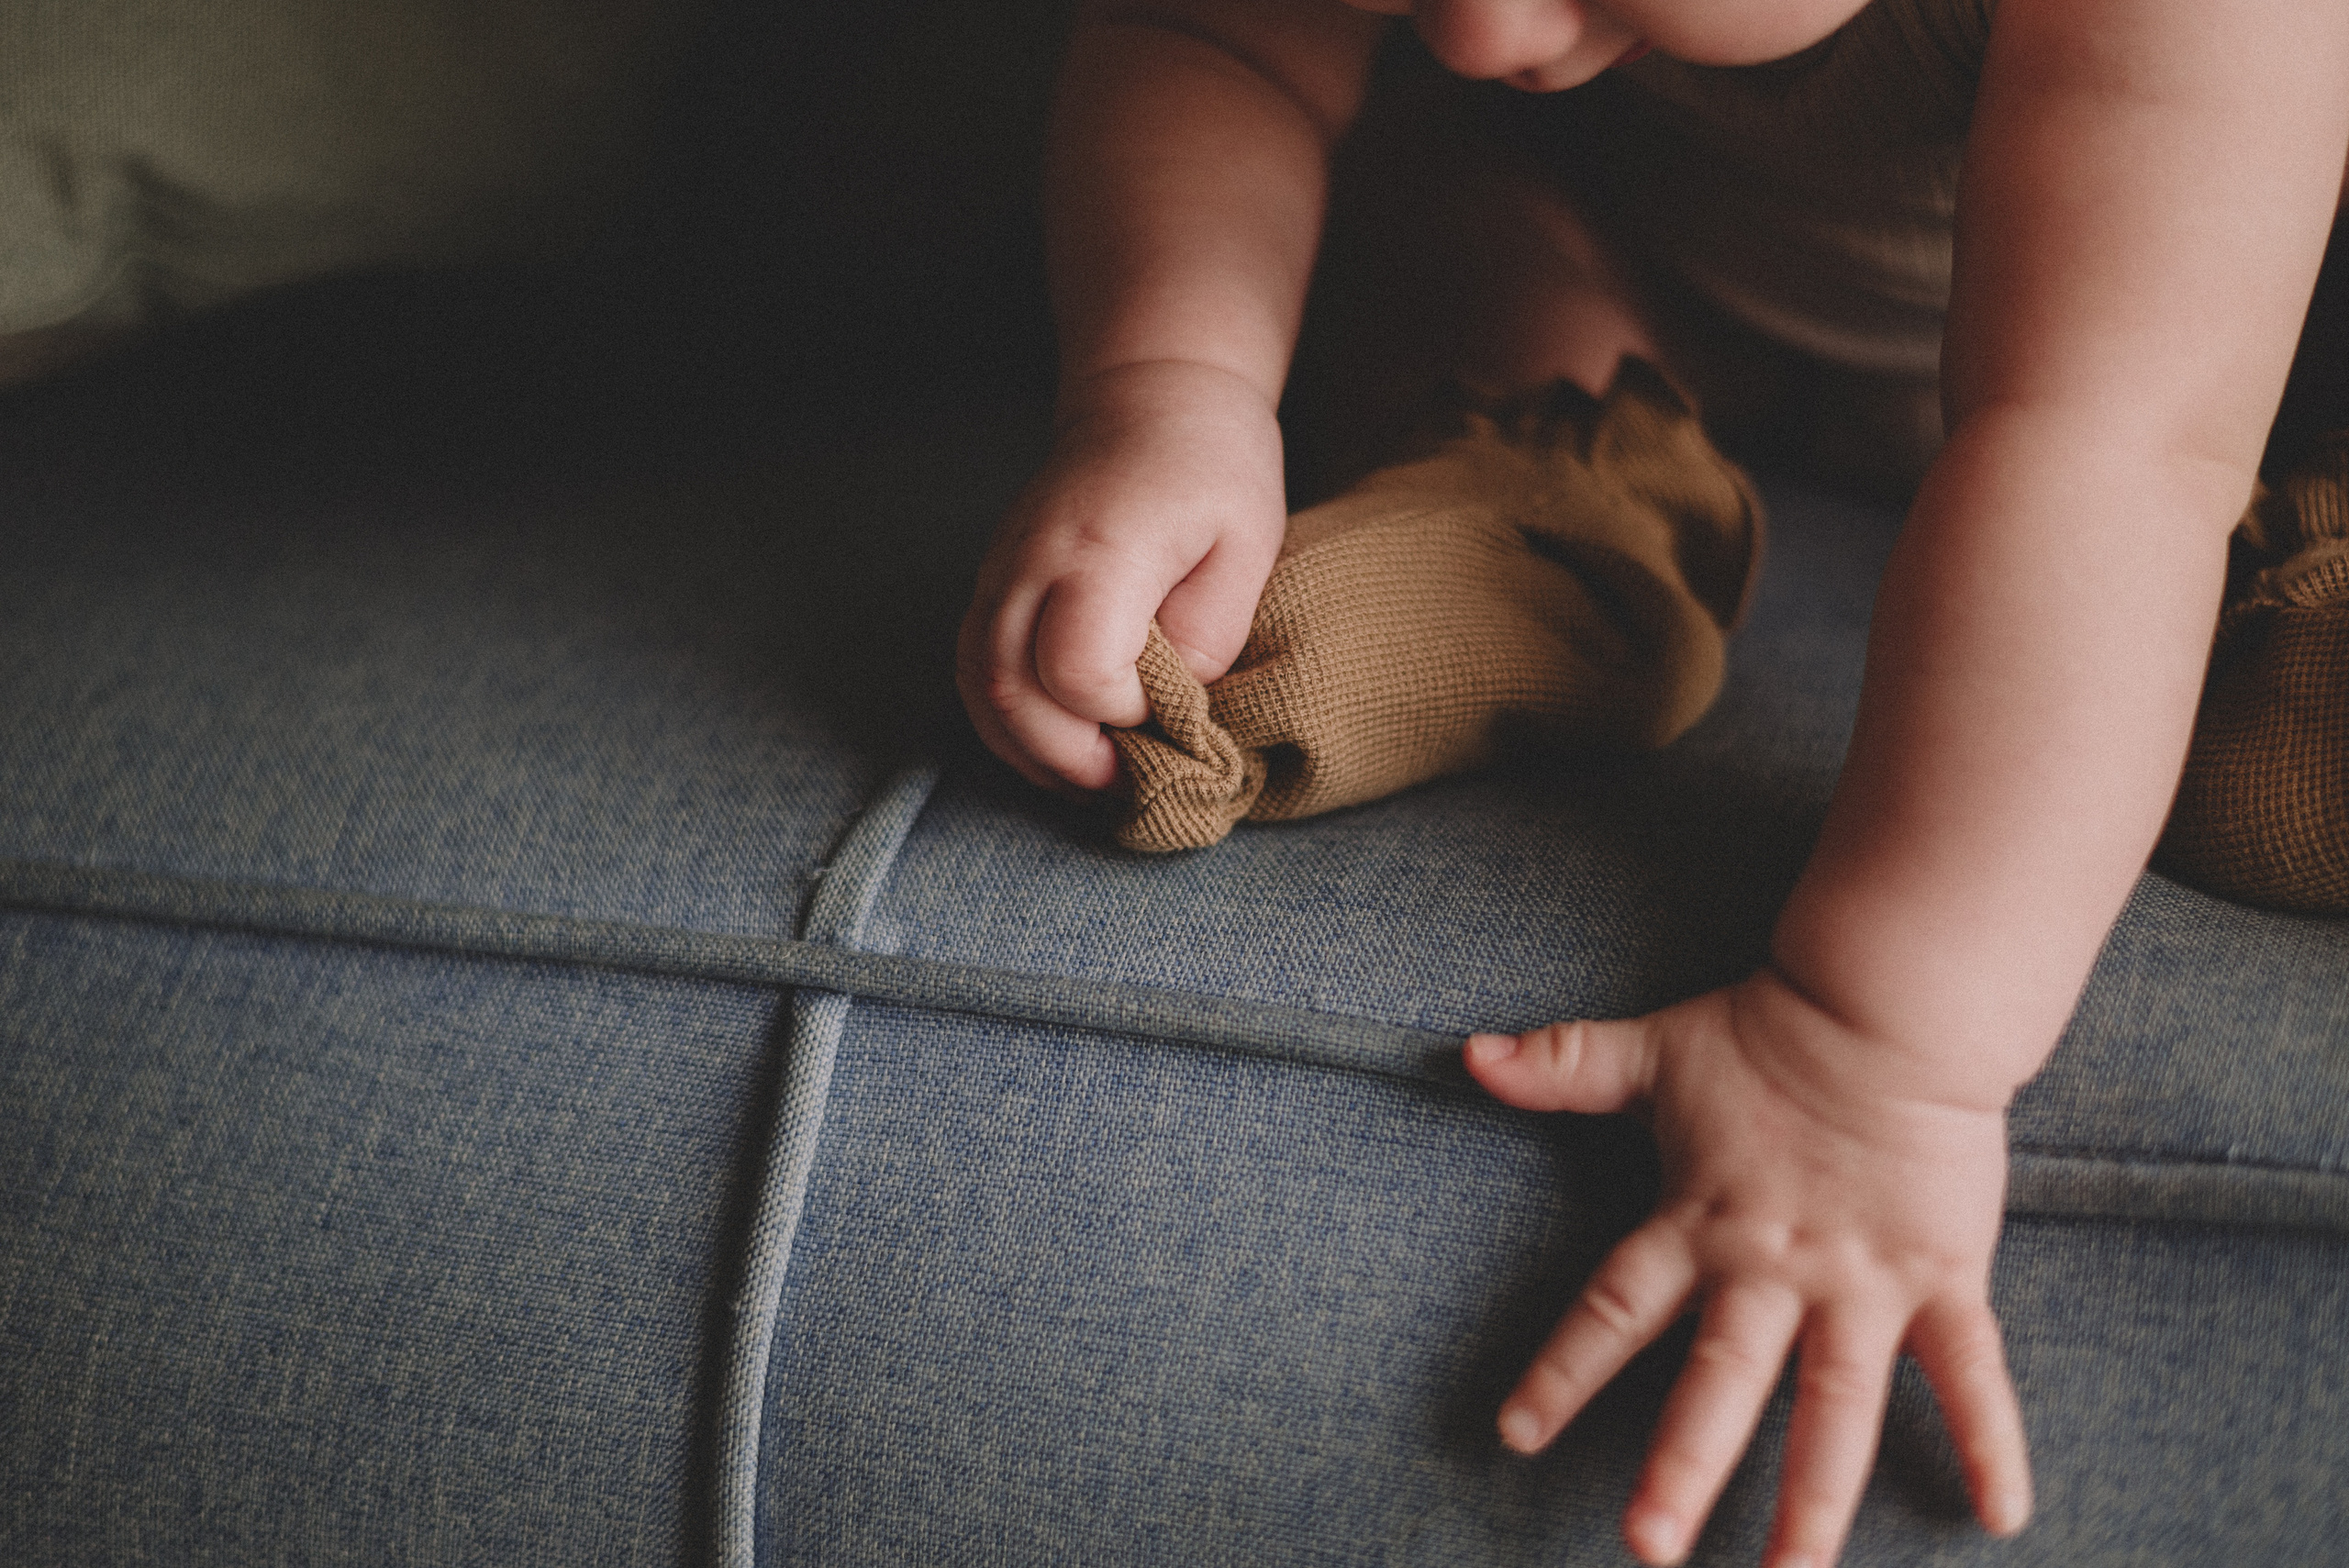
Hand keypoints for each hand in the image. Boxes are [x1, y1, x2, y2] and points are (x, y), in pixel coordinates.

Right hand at [957, 360, 1288, 791]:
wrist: (1152, 399)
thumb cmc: (1212, 468)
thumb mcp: (1247, 545)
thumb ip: (1210, 632)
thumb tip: (1170, 702)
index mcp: (1101, 548)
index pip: (1080, 672)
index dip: (1123, 712)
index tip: (1170, 702)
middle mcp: (1030, 562)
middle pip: (1011, 693)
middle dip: (1071, 759)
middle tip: (1129, 776)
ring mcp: (998, 573)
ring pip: (979, 691)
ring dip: (1033, 752)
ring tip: (1094, 772)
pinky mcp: (990, 586)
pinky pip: (975, 673)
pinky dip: (1010, 724)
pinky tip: (1060, 741)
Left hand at [1464, 971, 2033, 1567]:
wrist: (1887, 1004)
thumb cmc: (1769, 1032)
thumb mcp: (1651, 1051)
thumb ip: (1561, 1066)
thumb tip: (1468, 1054)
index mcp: (1695, 1224)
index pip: (1614, 1310)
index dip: (1563, 1371)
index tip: (1515, 1435)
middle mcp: (1771, 1267)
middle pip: (1718, 1382)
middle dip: (1681, 1468)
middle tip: (1646, 1549)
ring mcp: (1859, 1281)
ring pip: (1834, 1407)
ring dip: (1814, 1498)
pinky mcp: (1940, 1276)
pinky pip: (1969, 1371)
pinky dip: (1989, 1439)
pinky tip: (2001, 1516)